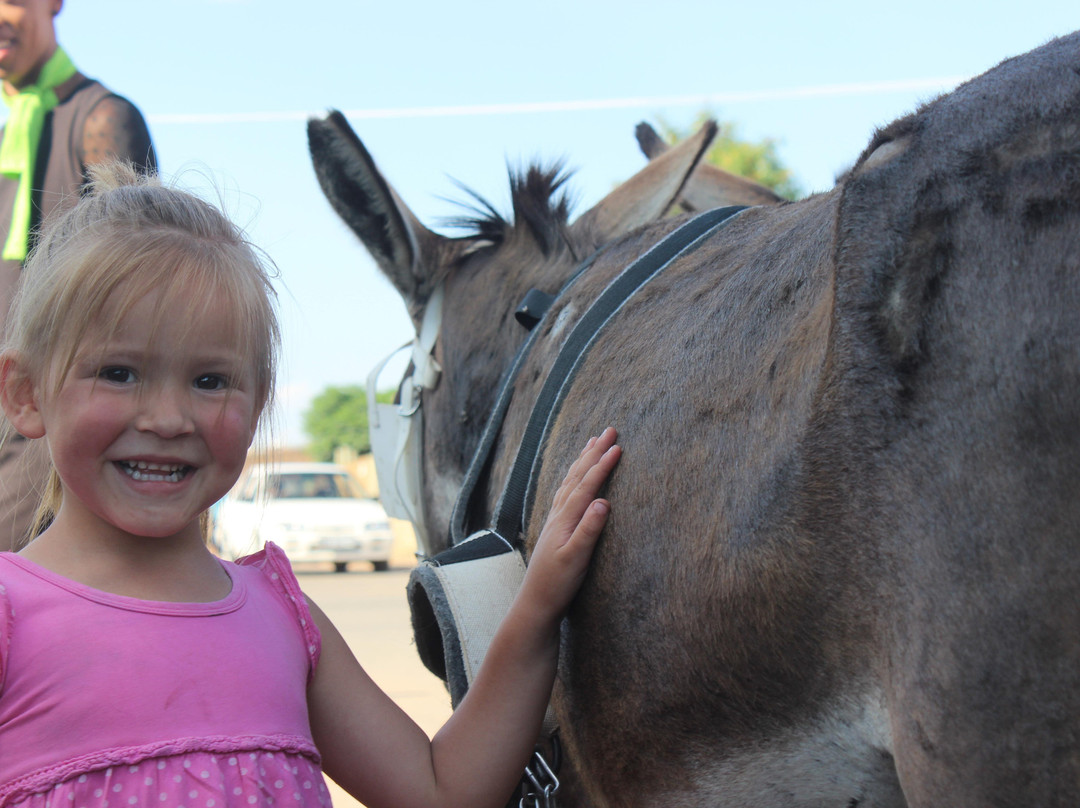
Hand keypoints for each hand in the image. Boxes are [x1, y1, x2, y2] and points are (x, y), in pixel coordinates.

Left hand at [521, 427, 619, 618]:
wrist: (535, 603)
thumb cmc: (557, 584)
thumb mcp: (576, 559)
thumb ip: (589, 530)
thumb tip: (604, 501)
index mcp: (566, 519)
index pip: (587, 485)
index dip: (602, 465)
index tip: (618, 445)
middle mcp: (558, 514)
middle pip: (577, 476)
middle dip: (593, 452)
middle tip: (609, 430)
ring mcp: (555, 520)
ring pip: (570, 481)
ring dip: (582, 460)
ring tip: (592, 443)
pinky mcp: (556, 528)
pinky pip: (566, 492)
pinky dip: (573, 477)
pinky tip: (575, 477)